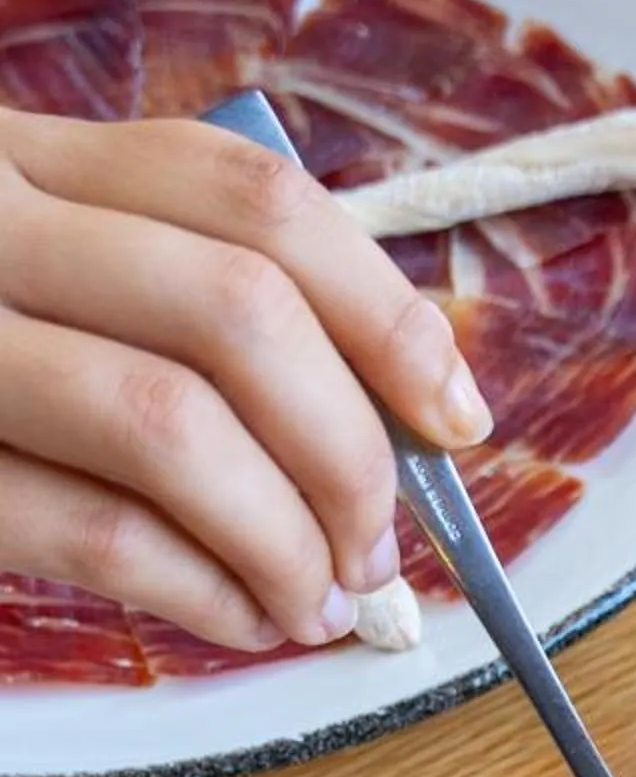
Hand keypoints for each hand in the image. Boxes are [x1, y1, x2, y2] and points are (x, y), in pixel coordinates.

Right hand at [0, 103, 490, 651]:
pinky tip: (242, 618)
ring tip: (319, 598)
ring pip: (172, 427)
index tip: (451, 415)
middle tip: (379, 541)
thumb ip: (160, 295)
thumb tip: (380, 414)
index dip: (384, 314)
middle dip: (348, 450)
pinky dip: (200, 591)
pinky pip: (90, 533)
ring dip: (285, 537)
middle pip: (236, 312)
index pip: (251, 199)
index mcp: (22, 157)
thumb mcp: (31, 264)